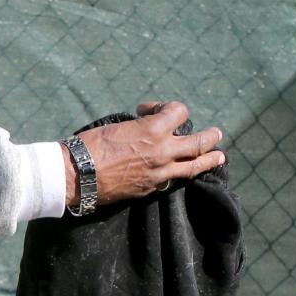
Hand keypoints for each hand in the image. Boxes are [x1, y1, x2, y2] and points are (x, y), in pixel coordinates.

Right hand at [61, 101, 224, 210]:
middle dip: (210, 136)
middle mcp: (163, 151)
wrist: (77, 175)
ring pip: (194, 167)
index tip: (152, 110)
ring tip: (219, 157)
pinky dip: (182, 173)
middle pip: (199, 142)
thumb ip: (141, 127)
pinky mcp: (151, 188)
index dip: (168, 107)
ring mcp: (160, 173)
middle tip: (216, 134)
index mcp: (154, 130)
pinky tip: (186, 173)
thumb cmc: (91, 145)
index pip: (179, 112)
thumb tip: (149, 128)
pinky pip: (174, 180)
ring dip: (209, 160)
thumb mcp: (119, 126)